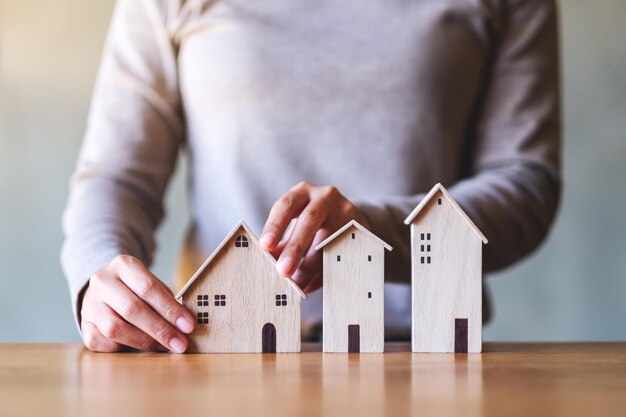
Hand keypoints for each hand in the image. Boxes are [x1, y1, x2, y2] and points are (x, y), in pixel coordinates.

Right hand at [80, 255, 194, 352]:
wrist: (106, 287)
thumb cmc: (137, 289)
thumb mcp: (152, 284)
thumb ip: (166, 301)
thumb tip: (185, 326)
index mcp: (123, 265)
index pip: (149, 288)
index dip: (170, 309)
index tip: (188, 326)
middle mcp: (102, 281)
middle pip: (132, 309)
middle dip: (161, 329)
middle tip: (181, 344)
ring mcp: (89, 303)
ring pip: (115, 328)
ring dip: (144, 341)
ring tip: (164, 347)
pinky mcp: (84, 324)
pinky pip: (102, 342)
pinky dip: (123, 348)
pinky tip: (139, 348)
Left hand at [260, 181, 369, 292]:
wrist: (349, 218)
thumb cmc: (313, 223)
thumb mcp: (296, 223)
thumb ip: (280, 241)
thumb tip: (266, 263)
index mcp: (302, 192)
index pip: (286, 205)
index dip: (275, 226)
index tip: (266, 246)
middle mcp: (324, 197)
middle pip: (309, 221)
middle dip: (295, 248)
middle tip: (283, 271)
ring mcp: (345, 211)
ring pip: (327, 240)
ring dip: (310, 266)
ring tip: (298, 284)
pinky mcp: (359, 227)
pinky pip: (341, 252)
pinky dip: (324, 271)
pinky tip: (312, 284)